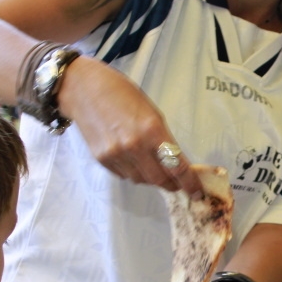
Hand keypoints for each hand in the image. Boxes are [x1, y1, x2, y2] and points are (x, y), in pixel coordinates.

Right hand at [57, 57, 204, 196]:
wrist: (83, 89)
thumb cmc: (122, 94)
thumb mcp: (151, 113)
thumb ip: (163, 139)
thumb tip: (174, 163)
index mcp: (152, 130)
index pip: (177, 166)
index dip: (190, 182)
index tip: (198, 192)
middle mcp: (134, 146)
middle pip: (160, 179)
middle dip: (172, 184)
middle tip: (178, 184)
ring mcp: (116, 155)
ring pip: (141, 180)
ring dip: (152, 179)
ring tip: (153, 167)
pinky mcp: (102, 160)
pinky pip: (125, 176)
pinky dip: (134, 173)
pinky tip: (133, 160)